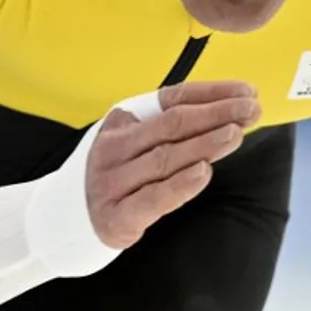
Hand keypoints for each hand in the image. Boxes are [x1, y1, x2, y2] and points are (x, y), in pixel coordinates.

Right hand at [85, 81, 259, 248]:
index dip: (212, 94)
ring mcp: (112, 181)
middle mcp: (114, 146)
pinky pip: (153, 197)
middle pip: (173, 124)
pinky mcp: (117, 217)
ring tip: (236, 134)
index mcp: (122, 119)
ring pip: (166, 158)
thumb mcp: (132, 140)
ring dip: (205, 144)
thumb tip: (231, 111)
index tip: (247, 92)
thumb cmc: (113, 173)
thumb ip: (171, 127)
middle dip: (217, 114)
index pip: (173, 98)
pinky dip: (180, 185)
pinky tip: (204, 172)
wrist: (60, 218)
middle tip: (251, 110)